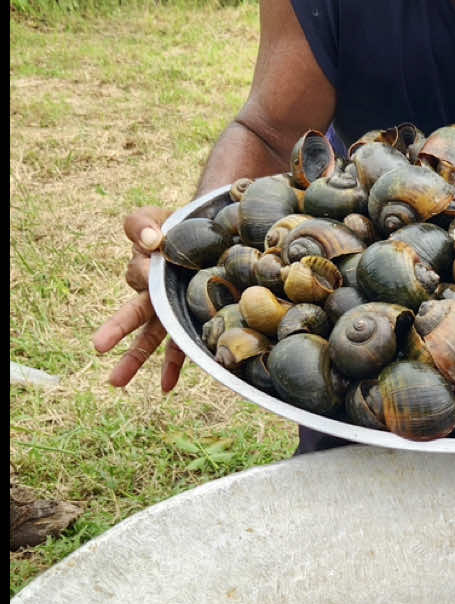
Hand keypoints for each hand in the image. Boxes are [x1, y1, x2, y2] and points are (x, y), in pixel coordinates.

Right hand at [92, 207, 185, 390]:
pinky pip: (179, 348)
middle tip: (97, 346)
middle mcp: (152, 295)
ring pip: (148, 338)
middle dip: (115, 331)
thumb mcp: (156, 215)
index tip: (153, 246)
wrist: (207, 236)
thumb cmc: (177, 227)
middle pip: (131, 314)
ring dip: (133, 360)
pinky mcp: (187, 322)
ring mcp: (168, 312)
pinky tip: (166, 388)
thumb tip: (151, 242)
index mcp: (144, 270)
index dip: (142, 263)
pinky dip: (172, 368)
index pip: (136, 272)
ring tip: (115, 383)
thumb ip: (143, 223)